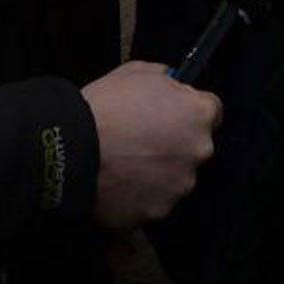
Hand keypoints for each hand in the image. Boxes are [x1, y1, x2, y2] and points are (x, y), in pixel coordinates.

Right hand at [81, 61, 220, 230]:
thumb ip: (166, 79)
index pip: (211, 112)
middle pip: (195, 147)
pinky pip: (154, 201)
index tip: (171, 115)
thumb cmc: (104, 107)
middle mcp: (199, 152)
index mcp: (198, 115)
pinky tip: (119, 184)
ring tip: (125, 165)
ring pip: (175, 177)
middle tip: (142, 141)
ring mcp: (180, 186)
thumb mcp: (138, 72)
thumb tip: (172, 84)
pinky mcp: (158, 211)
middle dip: (175, 144)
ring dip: (158, 172)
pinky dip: (141, 195)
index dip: (188, 111)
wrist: (71, 150)